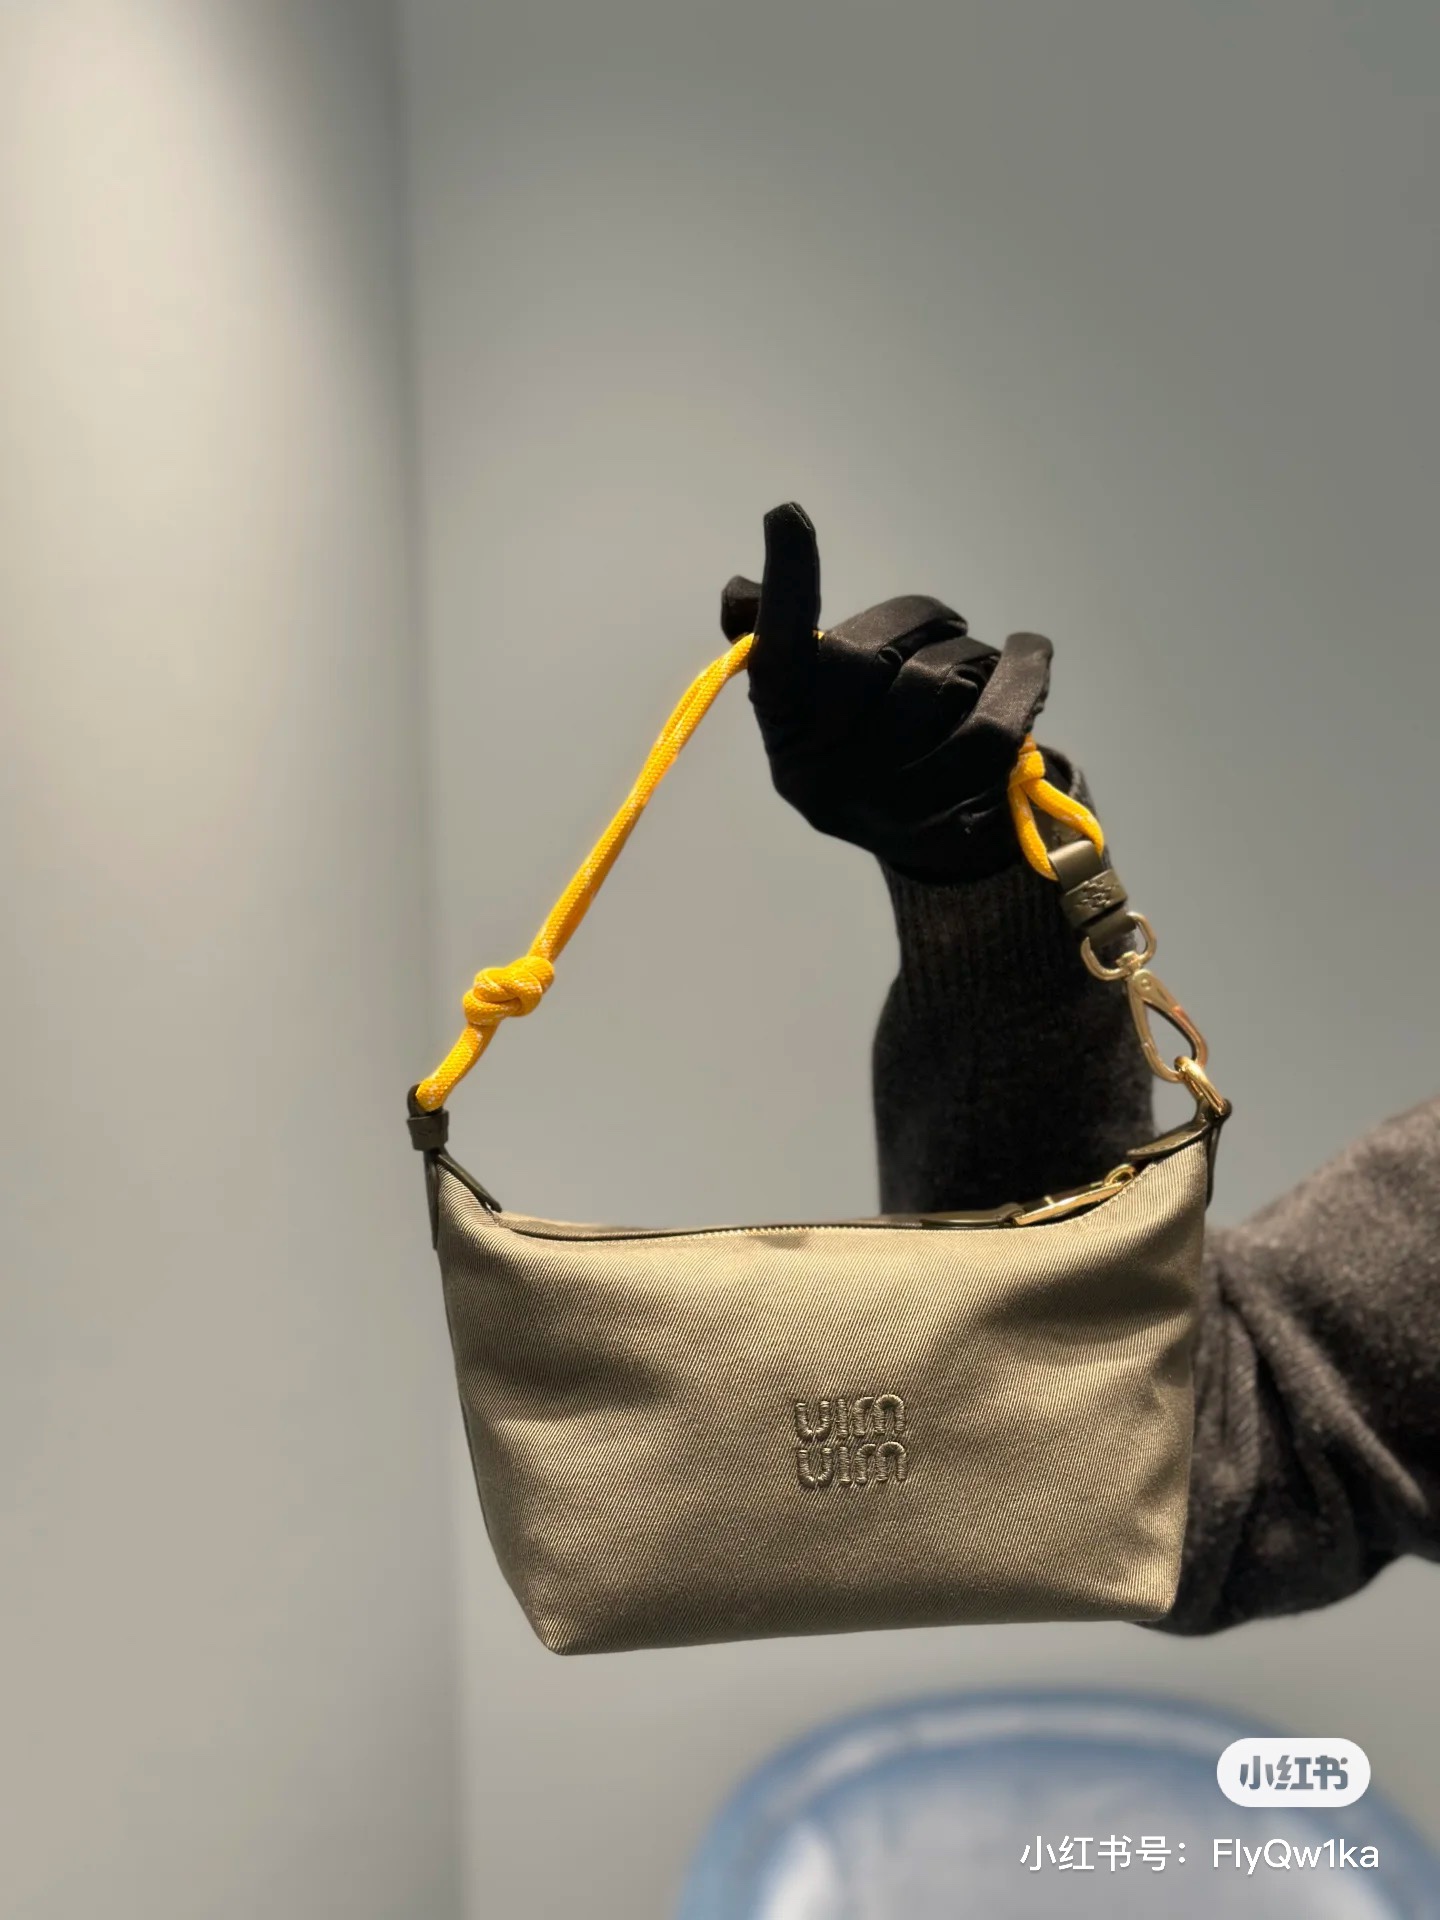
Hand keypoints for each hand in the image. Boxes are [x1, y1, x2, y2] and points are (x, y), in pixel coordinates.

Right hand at [721, 503, 1057, 881]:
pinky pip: (995, 721)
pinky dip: (1021, 672)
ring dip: (970, 656)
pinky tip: (1030, 651)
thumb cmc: (882, 747)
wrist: (943, 844)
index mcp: (786, 736)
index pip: (777, 655)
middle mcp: (822, 777)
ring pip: (937, 685)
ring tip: (980, 667)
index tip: (787, 513)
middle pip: (869, 659)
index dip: (785, 587)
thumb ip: (795, 648)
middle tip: (946, 628)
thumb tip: (738, 592)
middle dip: (919, 624)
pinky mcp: (954, 817)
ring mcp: (884, 804)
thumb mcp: (829, 704)